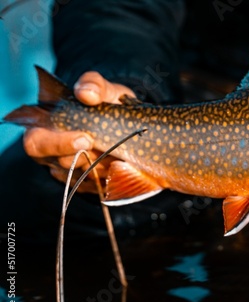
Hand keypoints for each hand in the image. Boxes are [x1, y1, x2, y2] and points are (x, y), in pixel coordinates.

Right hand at [23, 71, 133, 192]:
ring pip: (81, 179)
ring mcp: (71, 172)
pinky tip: (123, 164)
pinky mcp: (89, 185)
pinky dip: (112, 177)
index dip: (58, 143)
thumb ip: (94, 84)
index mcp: (45, 130)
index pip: (36, 143)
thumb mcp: (104, 90)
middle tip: (103, 150)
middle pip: (58, 165)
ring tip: (118, 153)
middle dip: (82, 159)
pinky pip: (98, 188)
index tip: (86, 138)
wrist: (130, 123)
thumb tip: (86, 93)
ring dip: (102, 167)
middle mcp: (53, 155)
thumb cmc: (108, 104)